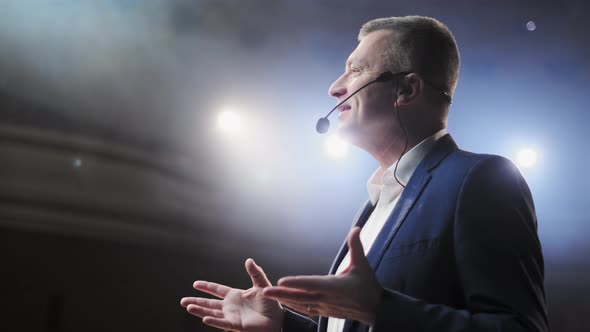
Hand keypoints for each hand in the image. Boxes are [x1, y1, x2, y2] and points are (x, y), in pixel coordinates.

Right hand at [181, 258, 283, 331]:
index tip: (195, 284)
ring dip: (200, 310)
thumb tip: (248, 260)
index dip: (207, 287)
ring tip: (188, 307)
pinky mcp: (236, 326)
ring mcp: (232, 316)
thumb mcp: (262, 285)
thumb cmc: (271, 304)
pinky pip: (223, 323)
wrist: (278, 320)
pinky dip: (213, 321)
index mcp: (235, 295)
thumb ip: (255, 273)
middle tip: (182, 301)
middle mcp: (231, 306)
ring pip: (212, 313)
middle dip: (196, 301)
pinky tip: (204, 318)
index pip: (217, 290)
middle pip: (210, 303)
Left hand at [262, 227, 381, 325]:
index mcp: (335, 286)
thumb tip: (356, 228)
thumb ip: (356, 246)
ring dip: (283, 300)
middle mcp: (327, 298)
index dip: (296, 283)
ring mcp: (324, 306)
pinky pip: (305, 309)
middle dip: (281, 294)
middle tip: (264, 291)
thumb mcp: (363, 265)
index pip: (312, 283)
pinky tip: (283, 302)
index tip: (282, 281)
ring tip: (268, 295)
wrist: (374, 309)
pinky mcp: (324, 311)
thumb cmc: (368, 285)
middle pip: (300, 296)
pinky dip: (293, 306)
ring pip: (300, 304)